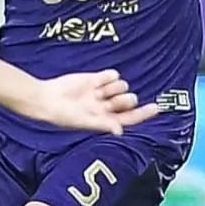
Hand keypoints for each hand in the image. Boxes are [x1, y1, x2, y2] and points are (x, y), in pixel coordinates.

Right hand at [30, 70, 158, 134]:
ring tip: (97, 91)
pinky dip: (107, 77)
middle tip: (108, 101)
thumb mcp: (83, 122)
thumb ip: (102, 124)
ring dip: (113, 88)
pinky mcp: (96, 78)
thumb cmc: (63, 115)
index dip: (144, 113)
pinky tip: (95, 81)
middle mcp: (107, 106)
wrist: (47, 98)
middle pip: (129, 100)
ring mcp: (103, 92)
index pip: (131, 118)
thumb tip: (120, 131)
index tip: (157, 107)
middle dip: (123, 100)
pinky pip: (113, 74)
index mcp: (106, 120)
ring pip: (123, 86)